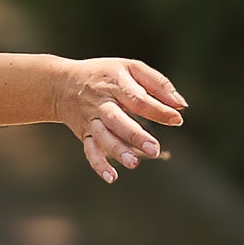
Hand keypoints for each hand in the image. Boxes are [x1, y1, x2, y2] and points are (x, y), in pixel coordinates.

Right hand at [51, 56, 185, 182]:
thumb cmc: (105, 75)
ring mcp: (91, 119)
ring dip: (117, 150)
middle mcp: (102, 103)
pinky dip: (98, 164)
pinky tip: (111, 176)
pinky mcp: (84, 133)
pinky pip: (89, 149)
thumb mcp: (131, 67)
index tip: (177, 119)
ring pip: (103, 136)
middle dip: (135, 135)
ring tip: (134, 163)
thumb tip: (181, 104)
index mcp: (115, 83)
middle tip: (154, 149)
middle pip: (117, 119)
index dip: (158, 109)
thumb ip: (157, 83)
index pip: (138, 98)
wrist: (62, 84)